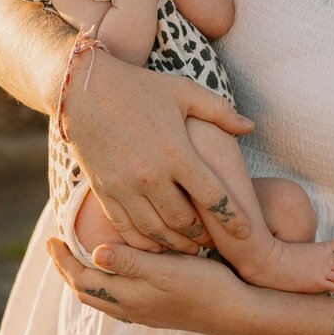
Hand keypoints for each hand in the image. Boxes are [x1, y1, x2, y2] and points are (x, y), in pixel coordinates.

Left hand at [47, 237, 260, 334]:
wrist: (238, 313)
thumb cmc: (206, 286)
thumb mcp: (168, 270)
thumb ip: (131, 261)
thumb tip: (94, 253)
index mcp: (129, 296)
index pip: (83, 279)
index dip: (63, 260)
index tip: (52, 238)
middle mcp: (132, 308)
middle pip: (87, 291)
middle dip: (69, 270)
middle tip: (59, 247)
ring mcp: (146, 313)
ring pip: (103, 297)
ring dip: (87, 278)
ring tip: (82, 257)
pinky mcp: (160, 312)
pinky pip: (120, 299)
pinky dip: (107, 283)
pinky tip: (118, 271)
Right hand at [64, 46, 253, 253]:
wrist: (82, 90)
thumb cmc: (138, 86)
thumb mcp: (183, 91)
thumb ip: (220, 111)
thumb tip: (251, 127)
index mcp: (176, 153)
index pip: (212, 196)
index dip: (233, 218)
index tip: (247, 233)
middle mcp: (151, 176)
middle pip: (185, 222)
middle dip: (205, 237)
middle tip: (219, 243)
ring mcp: (125, 187)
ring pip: (156, 232)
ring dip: (177, 245)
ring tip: (192, 248)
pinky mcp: (104, 191)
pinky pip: (127, 229)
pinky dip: (145, 243)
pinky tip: (158, 246)